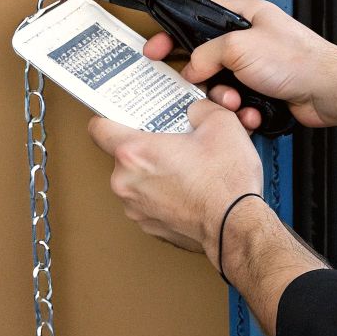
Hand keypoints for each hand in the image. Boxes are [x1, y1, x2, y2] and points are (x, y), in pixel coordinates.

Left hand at [88, 100, 263, 262]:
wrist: (237, 227)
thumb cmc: (225, 182)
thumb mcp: (220, 123)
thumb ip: (199, 108)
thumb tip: (195, 111)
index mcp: (134, 154)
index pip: (99, 128)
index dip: (112, 118)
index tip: (126, 116)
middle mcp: (126, 183)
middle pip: (123, 154)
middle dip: (146, 145)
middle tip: (171, 139)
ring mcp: (136, 208)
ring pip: (136, 179)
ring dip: (155, 171)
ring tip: (184, 165)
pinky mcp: (150, 226)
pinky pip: (149, 201)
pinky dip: (163, 193)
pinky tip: (188, 188)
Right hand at [142, 0, 336, 130]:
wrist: (329, 92)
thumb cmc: (299, 59)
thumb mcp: (240, 47)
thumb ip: (207, 54)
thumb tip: (191, 68)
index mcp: (245, 16)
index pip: (199, 16)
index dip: (174, 30)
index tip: (156, 46)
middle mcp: (250, 40)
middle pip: (207, 55)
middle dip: (201, 75)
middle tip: (191, 85)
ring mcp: (257, 67)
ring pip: (221, 84)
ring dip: (224, 98)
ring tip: (234, 102)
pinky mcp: (263, 92)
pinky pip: (238, 103)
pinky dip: (241, 112)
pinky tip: (251, 113)